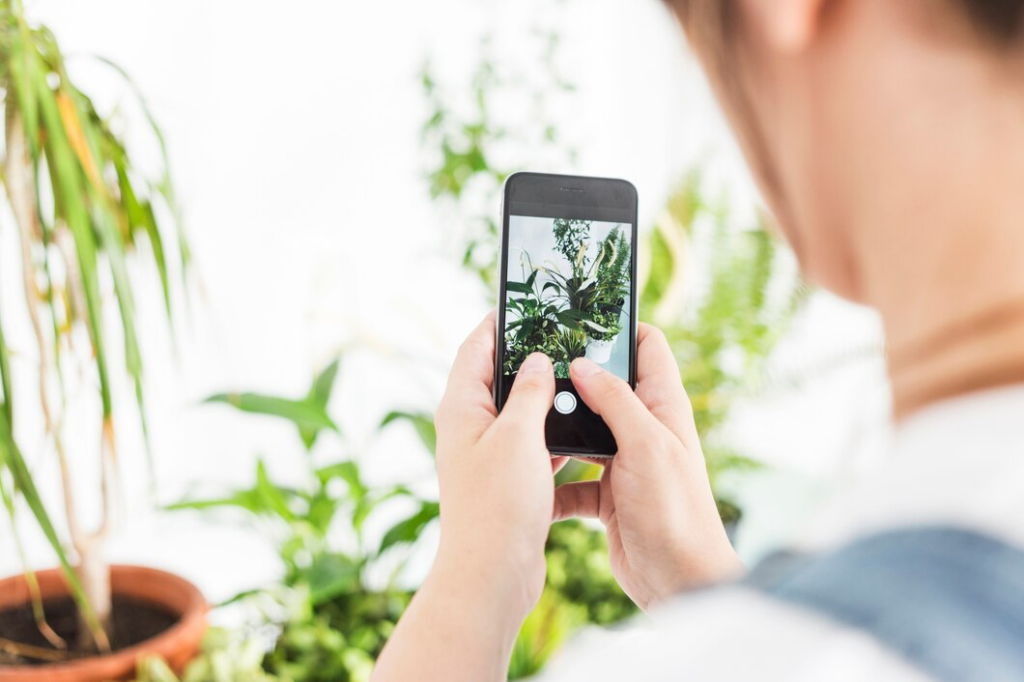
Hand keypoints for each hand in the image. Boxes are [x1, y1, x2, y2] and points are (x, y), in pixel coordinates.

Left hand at [432, 311, 564, 623]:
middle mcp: (469, 427)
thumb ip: (529, 392)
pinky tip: (579, 430)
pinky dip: (552, 433)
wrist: (492, 573)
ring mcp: (488, 454)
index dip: (497, 322)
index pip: (474, 348)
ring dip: (543, 397)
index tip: (523, 303)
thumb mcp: (518, 436)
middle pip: (497, 376)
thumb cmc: (498, 504)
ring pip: (518, 412)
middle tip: (561, 336)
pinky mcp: (506, 479)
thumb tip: (535, 360)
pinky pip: (531, 444)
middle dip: (527, 357)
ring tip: (576, 378)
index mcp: (461, 407)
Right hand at [553, 324, 743, 609]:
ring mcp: (624, 462)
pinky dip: (554, 483)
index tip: (581, 317)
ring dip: (558, 429)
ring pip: (584, 431)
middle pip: (606, 386)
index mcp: (663, 407)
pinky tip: (533, 483)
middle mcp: (644, 429)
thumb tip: (581, 364)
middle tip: (535, 363)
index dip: (620, 327)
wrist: (679, 582)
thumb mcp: (645, 445)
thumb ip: (614, 401)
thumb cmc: (675, 512)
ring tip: (525, 418)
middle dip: (574, 376)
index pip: (648, 347)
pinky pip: (572, 480)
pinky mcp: (607, 495)